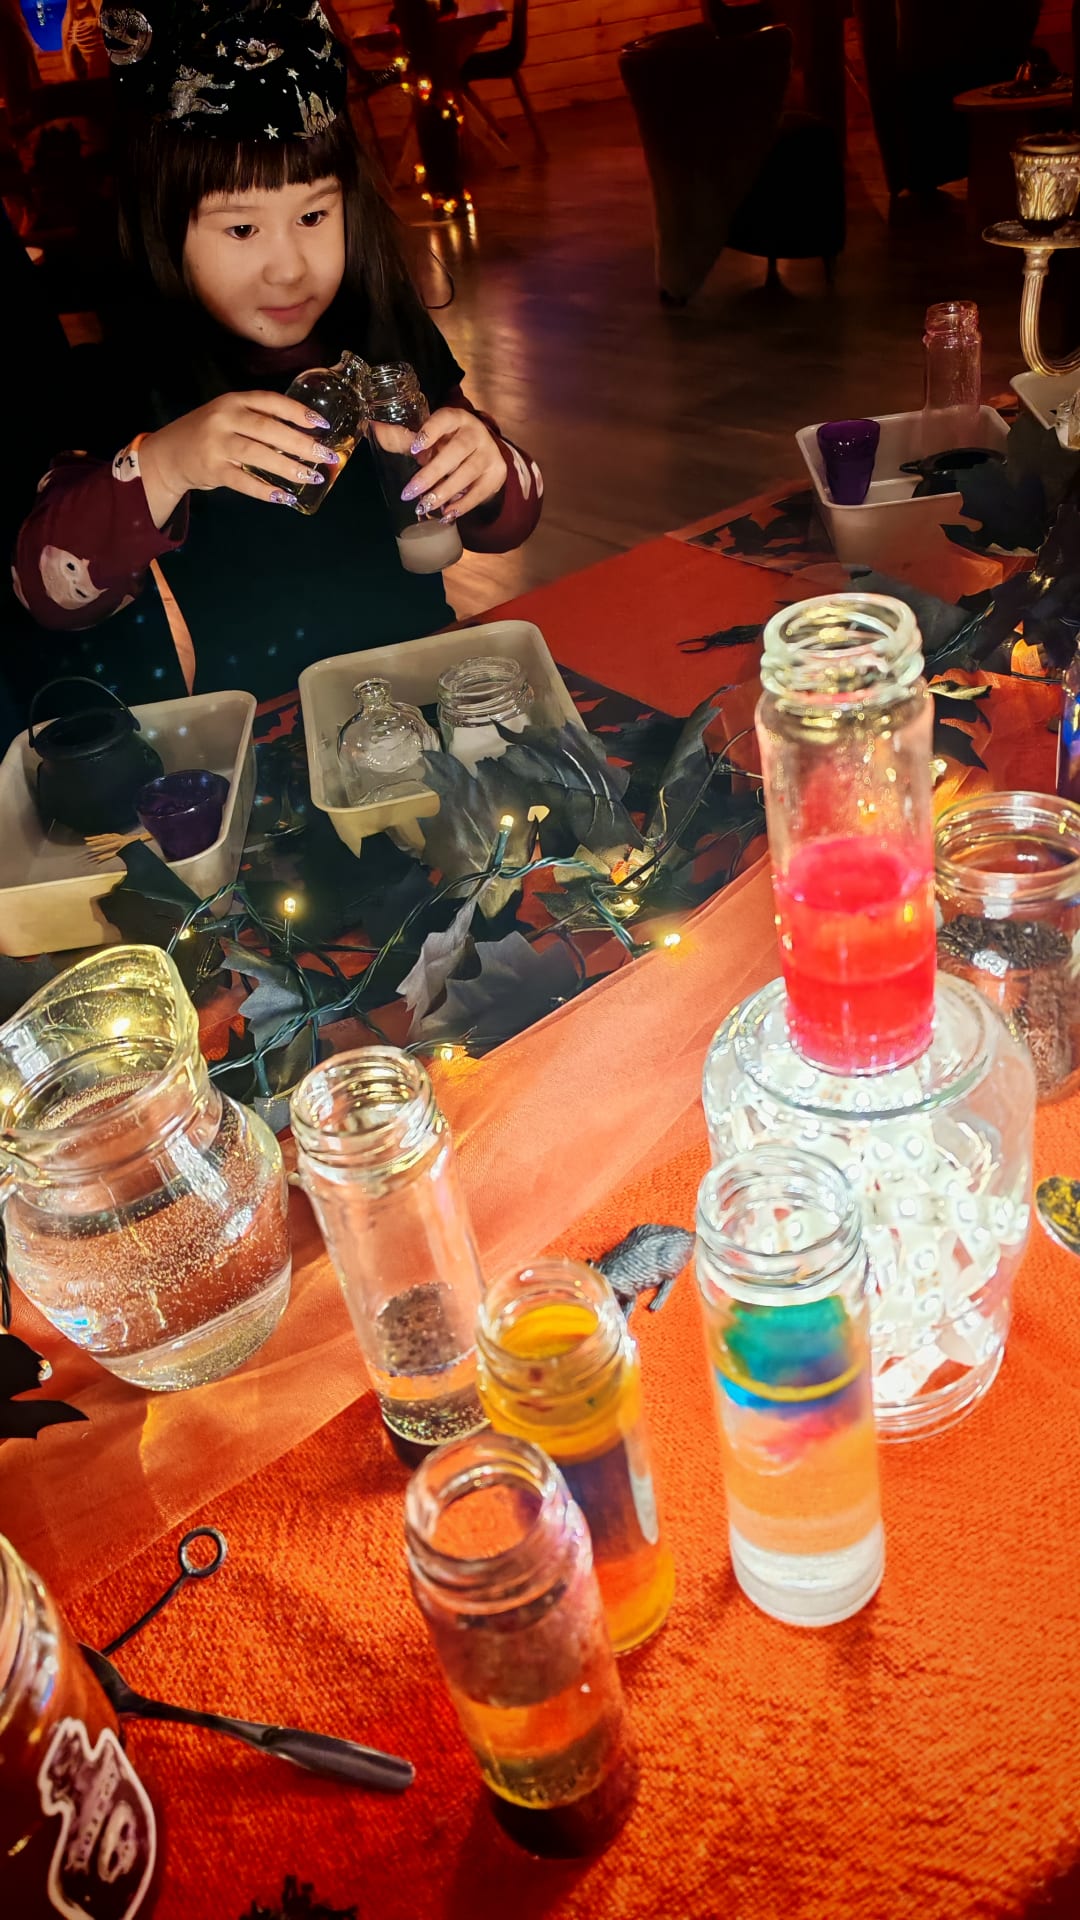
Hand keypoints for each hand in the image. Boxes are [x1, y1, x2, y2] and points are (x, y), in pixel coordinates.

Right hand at [139, 391, 340, 526]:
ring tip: (310, 477)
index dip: (297, 412)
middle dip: (300, 444)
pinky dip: (265, 490)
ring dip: (288, 468)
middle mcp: (224, 418)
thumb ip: (258, 420)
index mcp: (233, 401)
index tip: (322, 424)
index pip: (270, 402)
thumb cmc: (208, 434)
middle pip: (268, 429)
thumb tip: (304, 436)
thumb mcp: (229, 416)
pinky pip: (243, 481)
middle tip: (325, 455)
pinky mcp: (212, 469)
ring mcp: (217, 444)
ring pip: (258, 454)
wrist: (168, 454)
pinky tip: (283, 496)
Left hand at [396, 407, 507, 522]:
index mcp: (456, 418)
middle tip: (410, 493)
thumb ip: (403, 438)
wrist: (482, 456)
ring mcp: (489, 453)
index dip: (430, 432)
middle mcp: (476, 432)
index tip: (415, 449)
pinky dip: (462, 505)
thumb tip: (374, 429)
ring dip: (444, 492)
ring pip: (468, 473)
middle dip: (432, 474)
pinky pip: (480, 492)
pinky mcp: (496, 474)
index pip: (445, 419)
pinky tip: (446, 514)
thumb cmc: (447, 445)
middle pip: (456, 451)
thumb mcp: (428, 440)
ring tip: (424, 506)